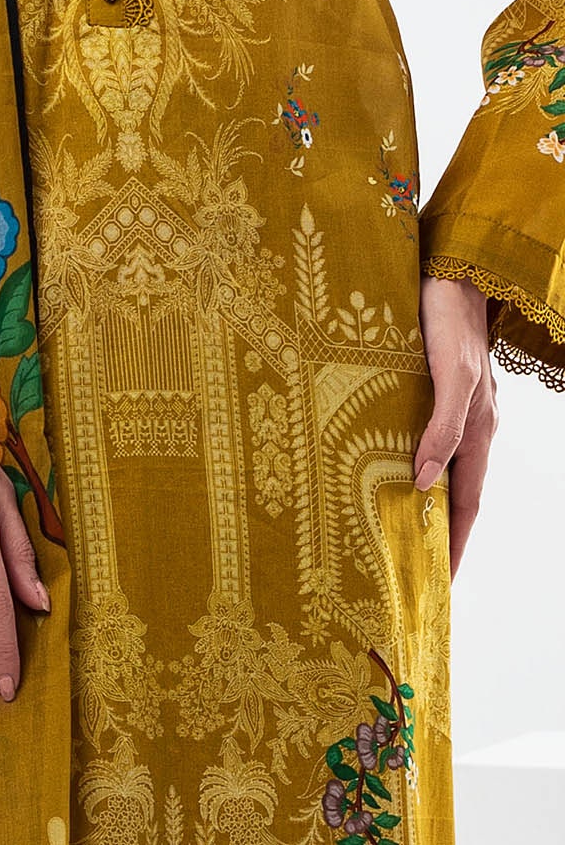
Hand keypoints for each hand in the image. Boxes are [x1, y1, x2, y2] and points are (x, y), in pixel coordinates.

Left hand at [415, 272, 498, 579]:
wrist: (446, 273)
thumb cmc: (448, 322)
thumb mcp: (449, 376)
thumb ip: (441, 427)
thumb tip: (424, 481)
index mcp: (478, 432)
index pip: (465, 505)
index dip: (452, 544)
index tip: (437, 585)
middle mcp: (467, 426)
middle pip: (452, 493)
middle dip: (435, 533)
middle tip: (408, 569)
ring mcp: (450, 409)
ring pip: (436, 467)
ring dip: (418, 499)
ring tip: (389, 529)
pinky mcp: (430, 390)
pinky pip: (420, 439)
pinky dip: (406, 462)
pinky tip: (380, 467)